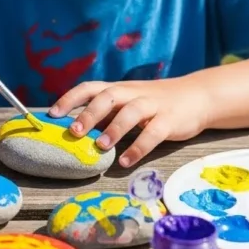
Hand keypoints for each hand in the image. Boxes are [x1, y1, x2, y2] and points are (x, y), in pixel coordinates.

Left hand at [50, 76, 211, 167]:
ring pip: (131, 112)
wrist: (196, 97)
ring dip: (115, 129)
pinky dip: (139, 147)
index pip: (90, 87)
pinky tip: (126, 162)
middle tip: (74, 132)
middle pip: (108, 96)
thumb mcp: (128, 103)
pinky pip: (154, 133)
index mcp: (119, 89)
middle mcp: (133, 93)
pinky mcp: (170, 120)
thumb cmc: (154, 104)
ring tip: (101, 147)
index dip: (70, 98)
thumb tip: (72, 131)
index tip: (52, 114)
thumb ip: (106, 113)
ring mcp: (153, 105)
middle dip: (89, 113)